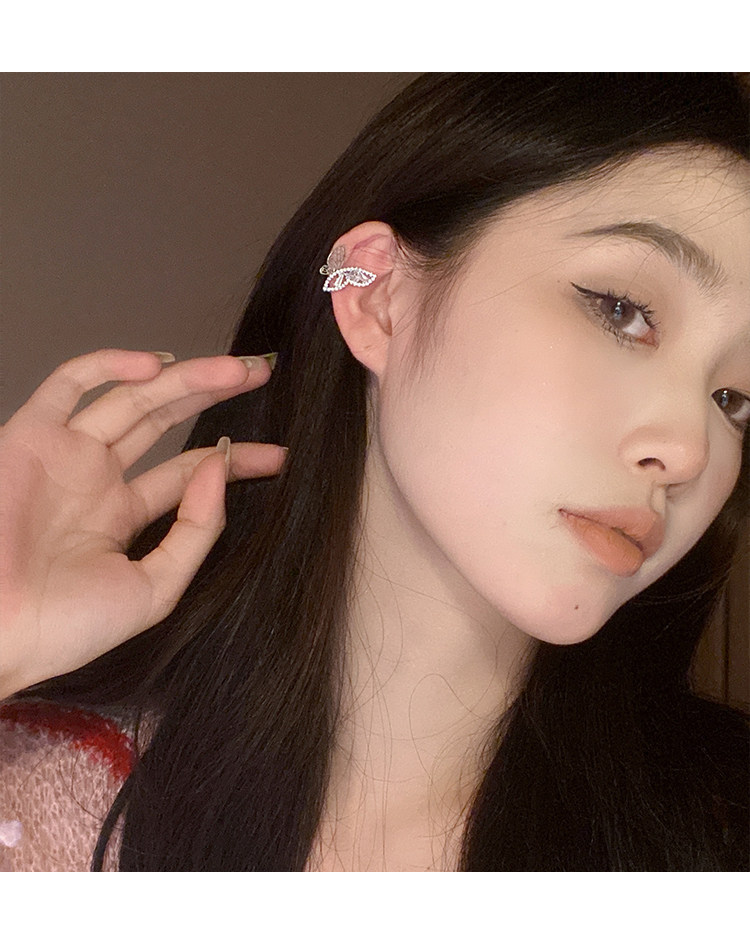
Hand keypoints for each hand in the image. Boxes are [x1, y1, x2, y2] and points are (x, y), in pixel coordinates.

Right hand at [0, 348, 285, 698]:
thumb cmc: (66, 626)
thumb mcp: (155, 588)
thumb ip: (196, 529)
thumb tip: (218, 466)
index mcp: (122, 515)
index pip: (189, 473)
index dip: (235, 460)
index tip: (279, 454)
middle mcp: (96, 478)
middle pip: (167, 421)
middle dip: (216, 395)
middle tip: (263, 373)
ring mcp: (65, 454)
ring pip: (132, 396)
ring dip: (185, 377)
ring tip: (238, 369)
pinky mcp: (29, 436)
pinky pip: (69, 384)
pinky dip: (109, 365)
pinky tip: (158, 364)